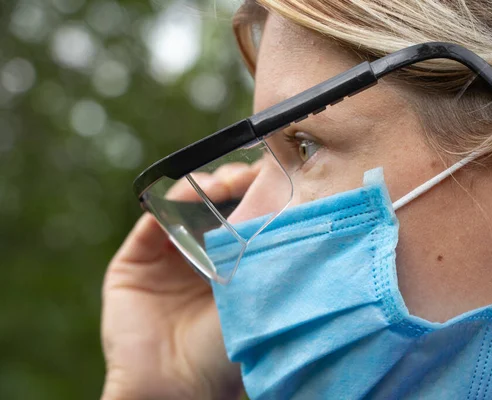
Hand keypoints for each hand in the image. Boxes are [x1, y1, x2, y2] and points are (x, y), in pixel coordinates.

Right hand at [101, 162, 259, 399]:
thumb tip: (290, 204)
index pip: (243, 218)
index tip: (276, 178)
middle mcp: (199, 258)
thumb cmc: (228, 347)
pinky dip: (173, 201)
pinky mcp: (135, 260)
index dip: (257, 195)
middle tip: (251, 175)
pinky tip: (195, 194)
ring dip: (205, 187)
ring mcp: (166, 258)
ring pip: (184, 206)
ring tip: (227, 183)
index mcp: (231, 267)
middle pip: (214, 207)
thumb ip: (266, 251)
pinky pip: (153, 219)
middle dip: (234, 185)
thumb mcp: (257, 293)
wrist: (177, 384)